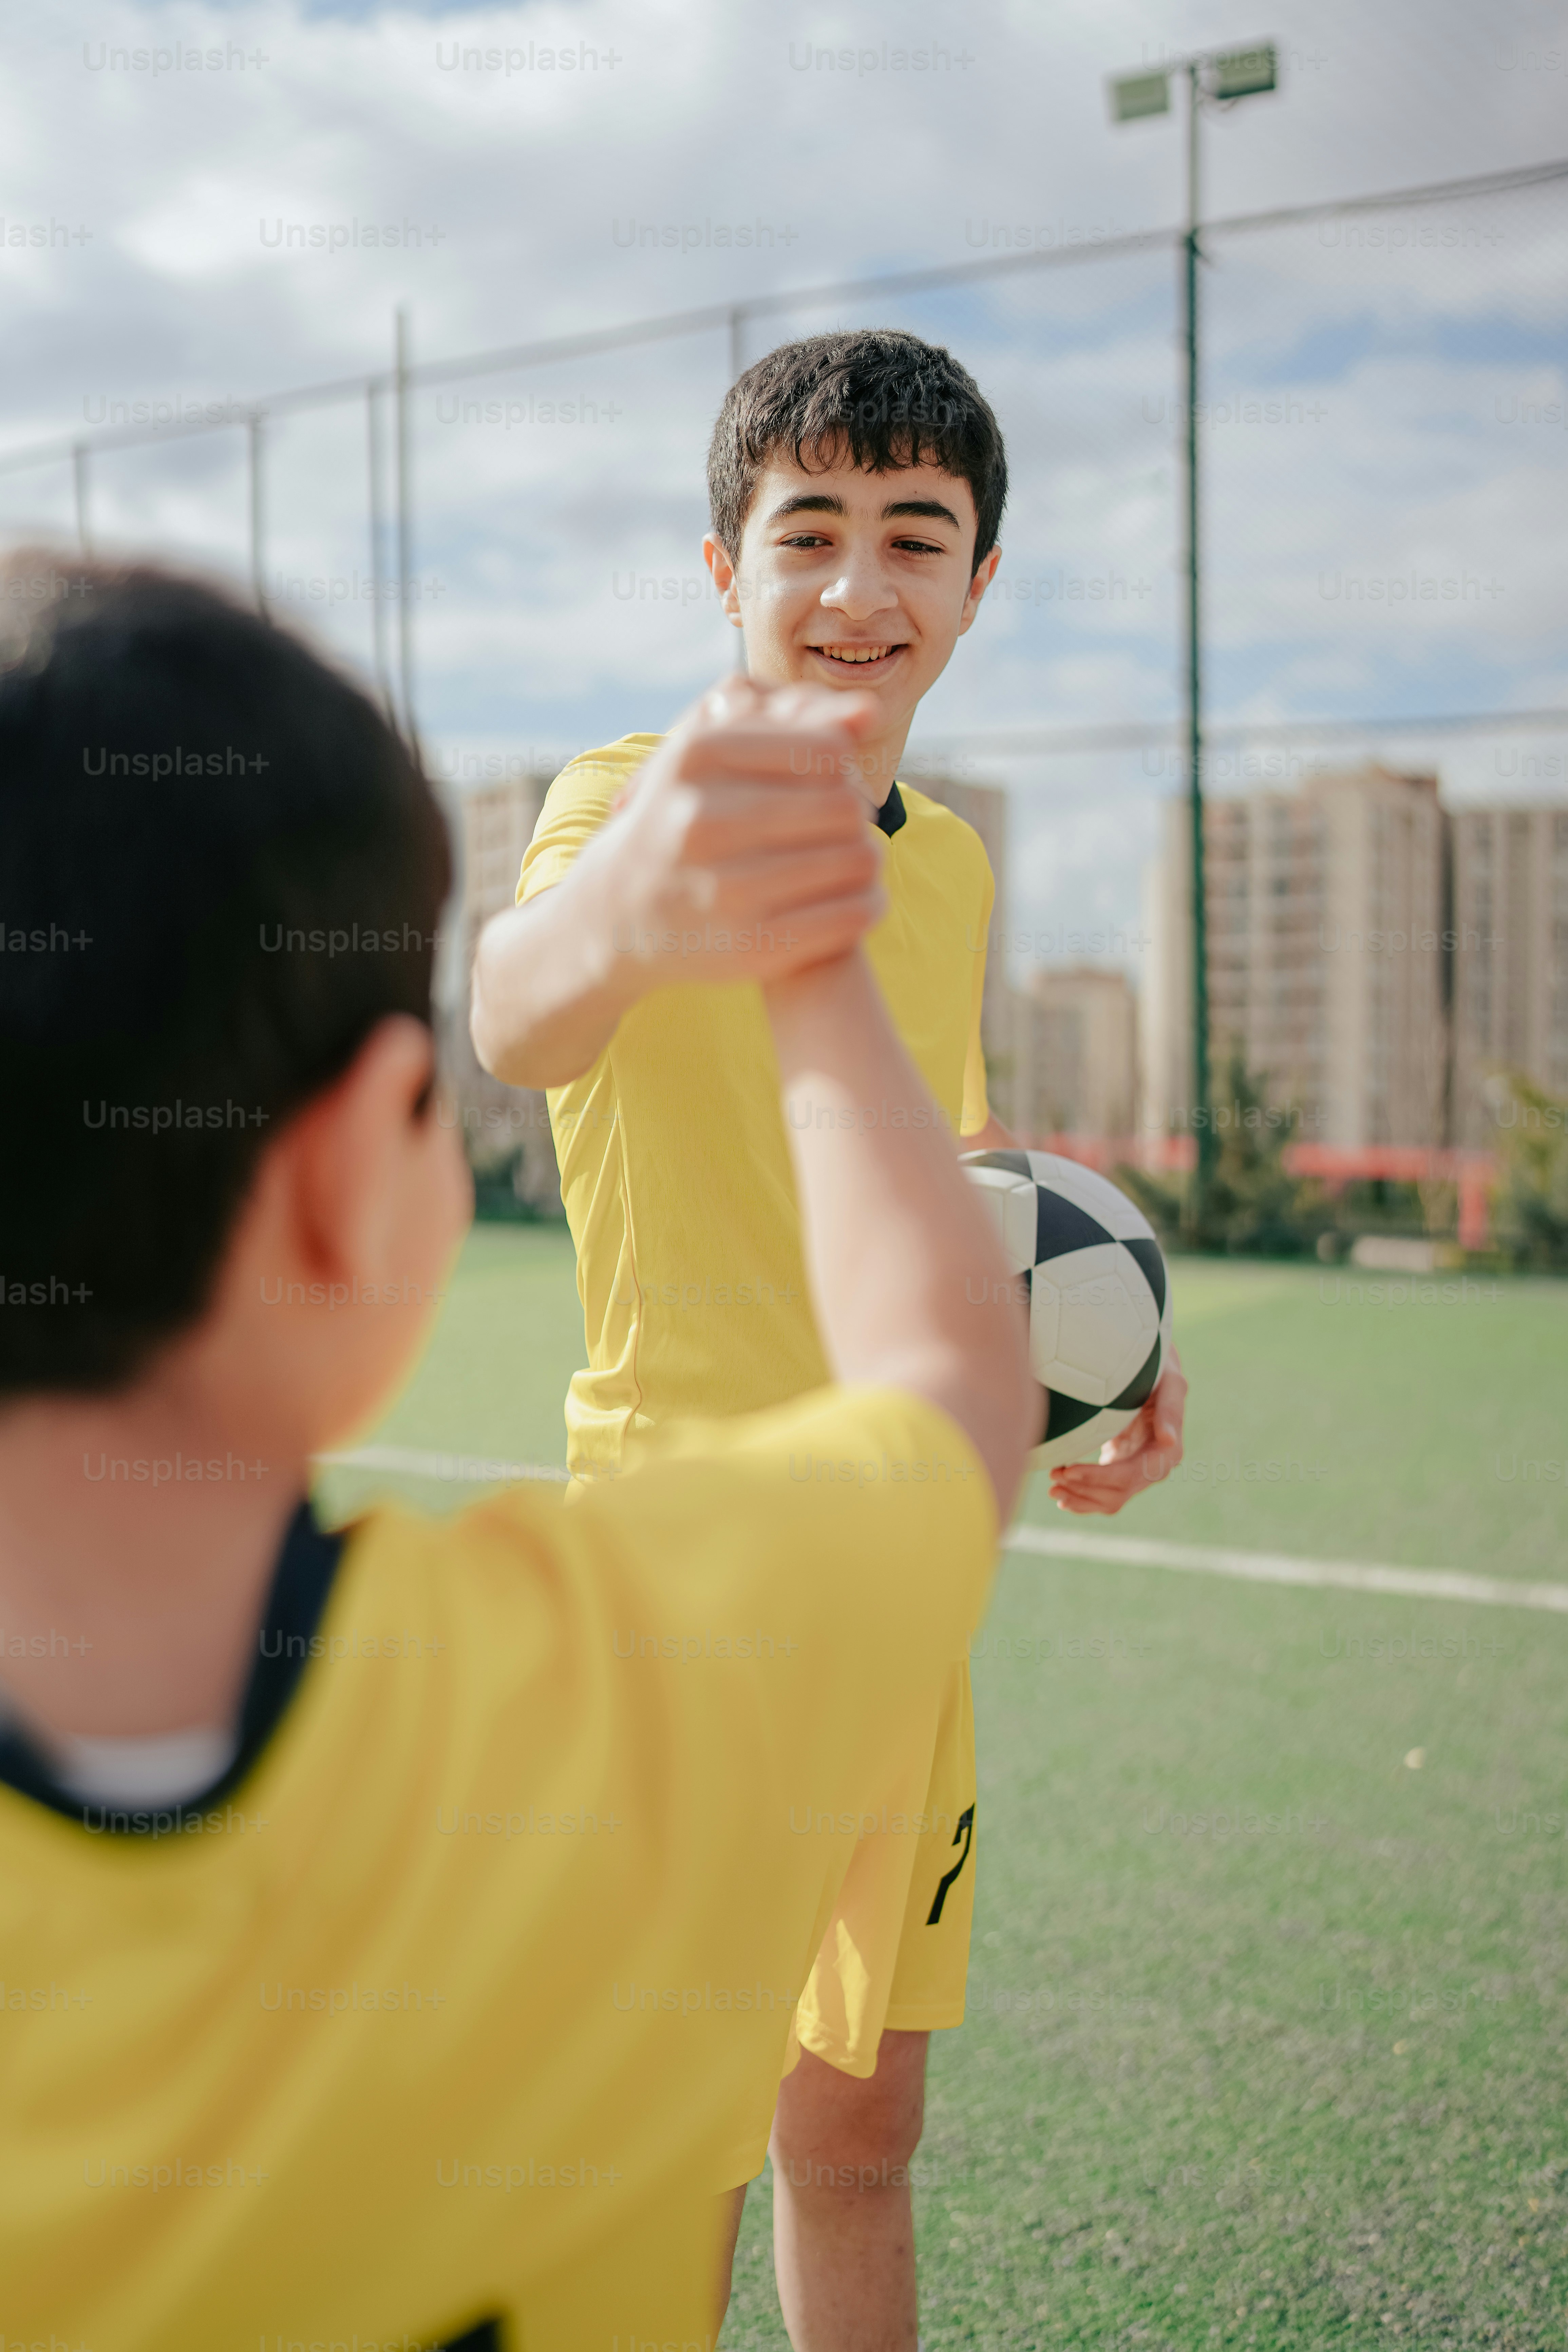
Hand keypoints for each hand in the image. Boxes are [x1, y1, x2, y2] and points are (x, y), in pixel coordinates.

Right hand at [585, 675, 887, 997]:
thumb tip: (869, 712)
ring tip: (851, 859)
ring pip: (856, 859)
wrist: (616, 912)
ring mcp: (725, 888)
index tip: (828, 782)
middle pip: (844, 804)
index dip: (842, 765)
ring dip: (867, 858)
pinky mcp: (751, 946)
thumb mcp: (713, 754)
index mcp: (696, 756)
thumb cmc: (681, 818)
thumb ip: (792, 724)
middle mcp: (703, 819)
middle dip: (856, 813)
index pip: (825, 750)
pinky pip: (852, 914)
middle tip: (845, 825)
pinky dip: (867, 905)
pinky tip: (855, 899)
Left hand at [1047, 1351, 1186, 1516]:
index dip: (1098, 1477)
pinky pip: (1103, 1494)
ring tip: (1052, 1487)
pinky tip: (1062, 1497)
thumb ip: (1170, 1408)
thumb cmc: (1157, 1371)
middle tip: (1053, 1475)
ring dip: (1080, 1498)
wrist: (1148, 1372)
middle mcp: (1153, 1467)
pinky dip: (1082, 1499)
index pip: (1129, 1475)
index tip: (1068, 1470)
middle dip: (1083, 1487)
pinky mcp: (1121, 1469)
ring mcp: (1136, 1471)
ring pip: (1109, 1500)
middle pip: (1117, 1492)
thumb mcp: (1168, 1381)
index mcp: (1166, 1451)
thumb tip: (1169, 1441)